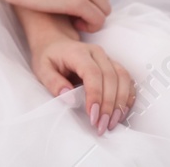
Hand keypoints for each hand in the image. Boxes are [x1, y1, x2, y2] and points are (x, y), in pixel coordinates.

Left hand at [28, 21, 134, 135]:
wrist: (55, 43)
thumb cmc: (49, 57)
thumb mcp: (42, 68)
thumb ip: (53, 82)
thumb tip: (68, 96)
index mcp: (78, 52)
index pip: (93, 73)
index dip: (95, 95)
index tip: (93, 115)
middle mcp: (96, 53)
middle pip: (110, 77)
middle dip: (108, 105)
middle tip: (102, 125)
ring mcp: (107, 58)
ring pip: (123, 78)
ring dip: (120, 102)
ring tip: (112, 122)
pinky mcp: (113, 65)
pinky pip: (127, 80)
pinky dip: (127, 97)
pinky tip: (121, 111)